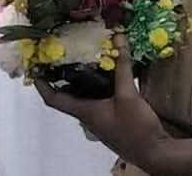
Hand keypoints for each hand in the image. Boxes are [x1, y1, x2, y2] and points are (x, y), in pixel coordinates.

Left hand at [36, 36, 172, 166]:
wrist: (156, 154)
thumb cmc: (136, 129)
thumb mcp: (128, 95)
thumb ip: (122, 67)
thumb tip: (118, 37)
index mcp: (84, 111)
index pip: (53, 99)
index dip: (41, 84)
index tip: (34, 67)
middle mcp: (89, 115)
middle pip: (68, 95)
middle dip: (63, 75)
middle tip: (62, 53)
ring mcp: (101, 118)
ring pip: (85, 96)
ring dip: (83, 79)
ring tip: (85, 56)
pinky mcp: (114, 118)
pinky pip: (101, 98)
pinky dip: (101, 84)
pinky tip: (110, 72)